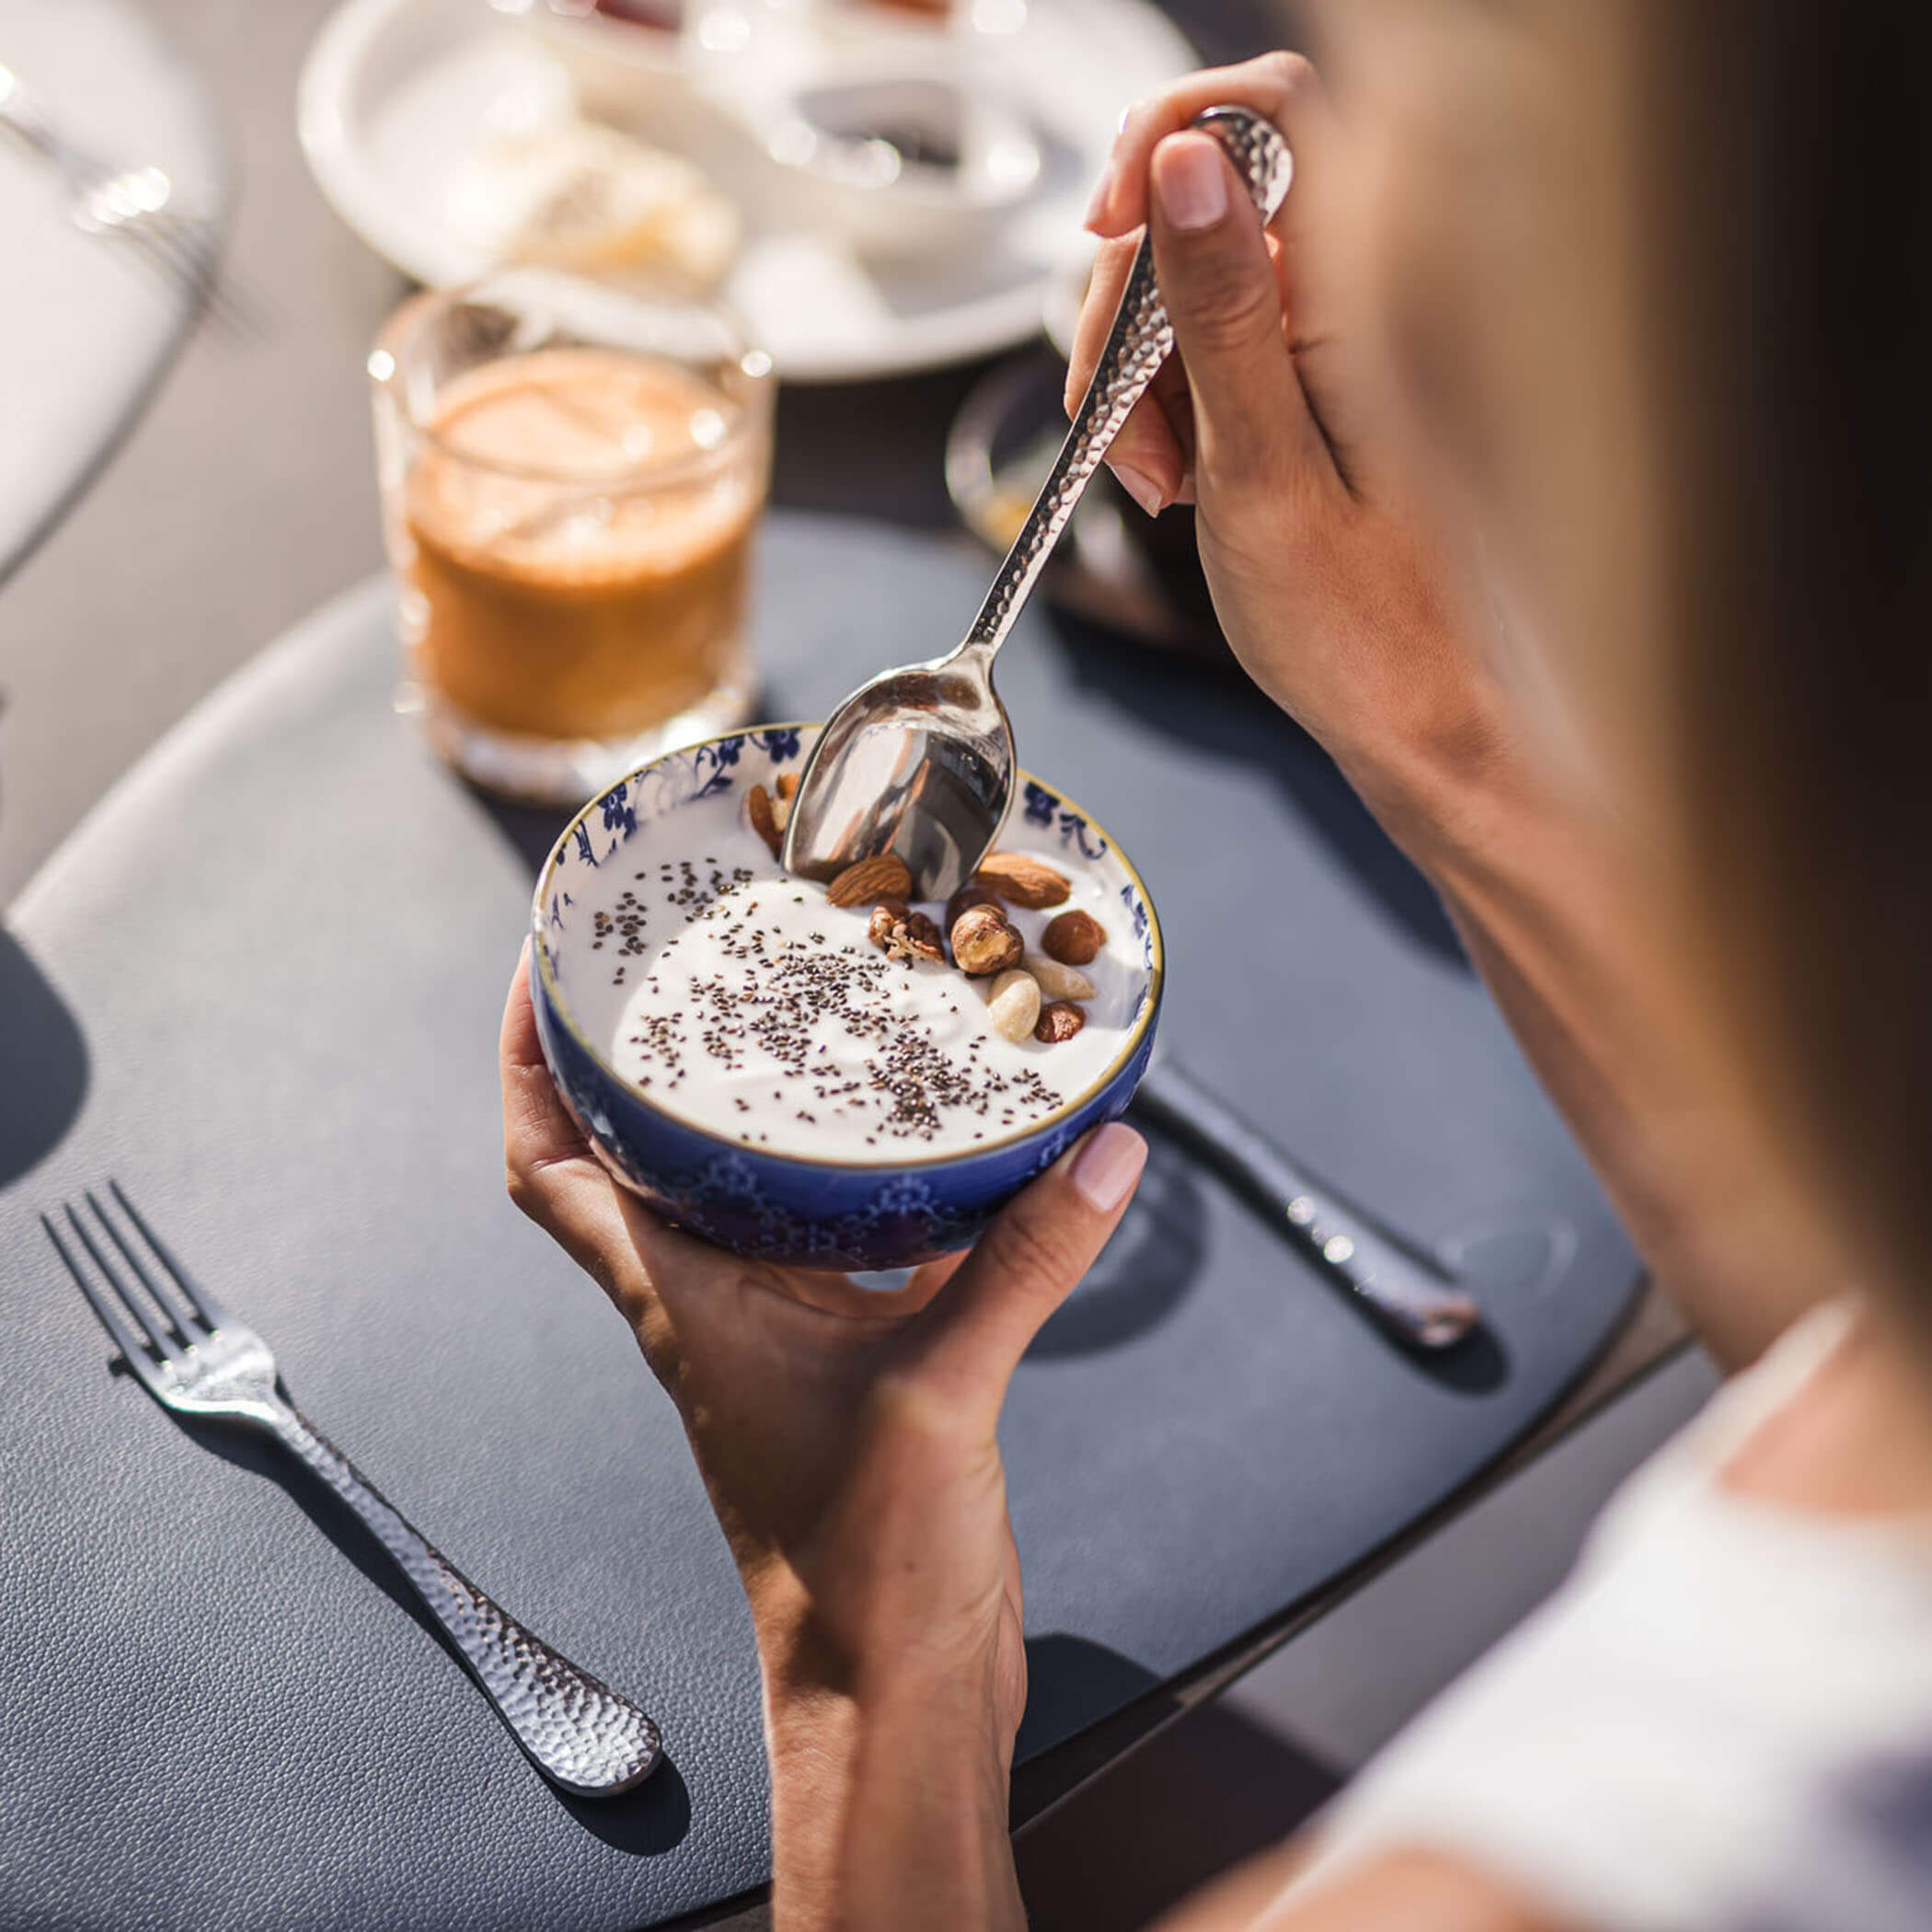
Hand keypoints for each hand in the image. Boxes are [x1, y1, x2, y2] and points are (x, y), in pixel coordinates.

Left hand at [500, 947, 1145, 1925]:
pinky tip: (961, 1147)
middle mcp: (714, 1302)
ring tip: (825, 1016)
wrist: (891, 1691)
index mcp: (681, 1298)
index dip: (530, 1060)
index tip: (552, 963)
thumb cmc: (859, 1572)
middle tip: (698, 950)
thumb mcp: (941, 1394)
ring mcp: (785, 1331)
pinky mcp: (862, 1359)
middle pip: (642, 1154)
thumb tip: (1100, 1150)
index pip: (552, 1165)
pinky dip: (895, 1185)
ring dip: (774, 1110)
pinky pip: (861, 1242)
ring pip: (757, 1191)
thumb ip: (1024, 1263)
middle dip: (653, 1052)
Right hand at [1070, 53, 1516, 841]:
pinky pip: (1216, 346)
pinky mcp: (1317, 381)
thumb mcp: (1262, 470)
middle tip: (1107, 407)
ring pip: (1195, 284)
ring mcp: (1338, 339)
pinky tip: (1172, 478)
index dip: (1172, 139)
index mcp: (1372, 297)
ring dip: (1141, 372)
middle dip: (1130, 301)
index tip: (1109, 224)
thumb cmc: (1368, 631)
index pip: (1271, 117)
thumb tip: (1183, 167)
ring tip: (1153, 477)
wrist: (1426, 720)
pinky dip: (1171, 404)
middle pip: (1206, 203)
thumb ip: (1220, 314)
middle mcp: (1365, 297)